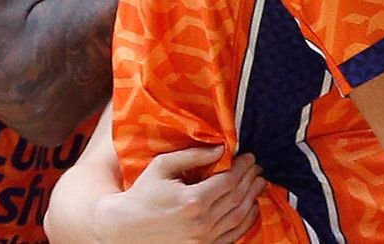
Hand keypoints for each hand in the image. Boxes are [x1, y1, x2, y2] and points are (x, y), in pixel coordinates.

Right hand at [91, 146, 265, 243]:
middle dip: (251, 179)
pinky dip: (247, 221)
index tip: (249, 156)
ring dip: (252, 198)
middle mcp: (201, 223)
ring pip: (239, 216)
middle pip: (237, 197)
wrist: (124, 229)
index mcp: (192, 200)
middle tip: (257, 167)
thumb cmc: (141, 195)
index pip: (230, 180)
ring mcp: (203, 240)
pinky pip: (233, 235)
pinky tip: (251, 208)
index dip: (243, 167)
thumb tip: (221, 148)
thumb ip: (193, 155)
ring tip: (259, 183)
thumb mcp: (162, 166)